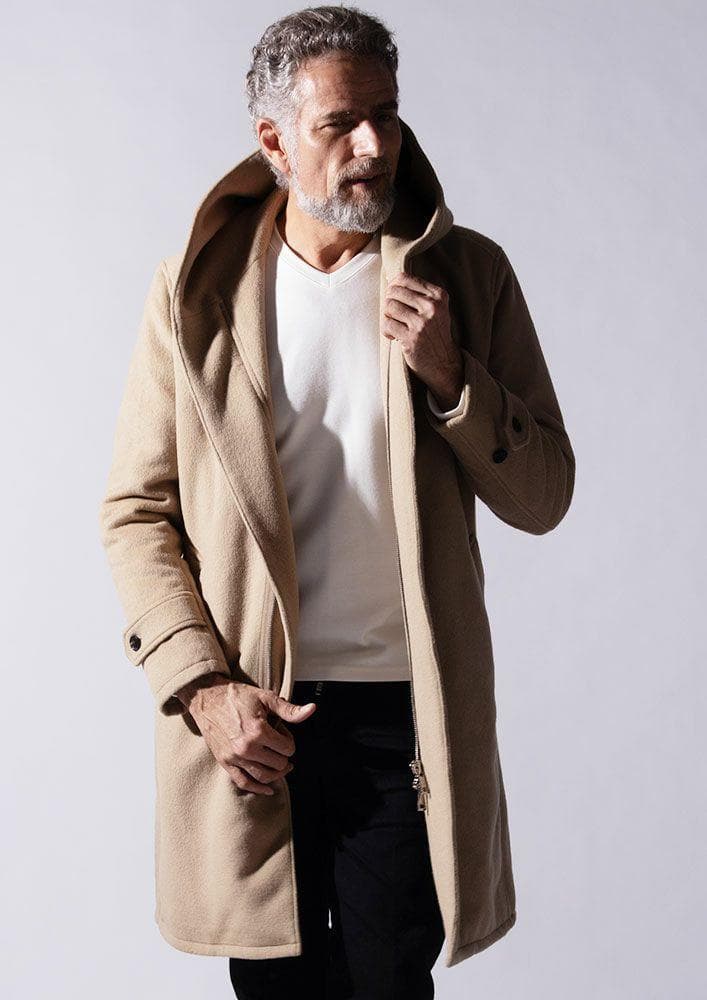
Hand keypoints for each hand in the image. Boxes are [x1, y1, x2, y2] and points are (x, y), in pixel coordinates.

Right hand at [176, 674, 316, 794]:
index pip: (287, 748)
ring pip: (264, 776)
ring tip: (281, 767)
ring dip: (276, 774)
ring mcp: (234, 757)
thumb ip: (289, 709)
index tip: (282, 733)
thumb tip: (311, 710)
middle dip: (284, 756)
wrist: (207, 698)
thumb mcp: (265, 697)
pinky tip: (268, 789)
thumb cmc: (236, 696)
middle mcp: (246, 747)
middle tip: (280, 745)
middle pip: (278, 763)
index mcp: (258, 730)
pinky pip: (243, 783)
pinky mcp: (224, 762)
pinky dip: (257, 789)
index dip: (289, 741)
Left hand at [383, 271, 463, 408]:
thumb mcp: (435, 308)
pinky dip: (386, 330)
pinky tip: (393, 336)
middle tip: (394, 315)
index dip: (393, 287)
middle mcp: (432, 307)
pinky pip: (386, 324)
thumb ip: (418, 293)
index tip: (394, 299)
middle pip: (393, 291)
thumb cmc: (434, 333)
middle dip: (389, 303)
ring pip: (388, 307)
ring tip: (394, 326)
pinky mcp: (412, 338)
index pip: (404, 278)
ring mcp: (422, 323)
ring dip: (386, 317)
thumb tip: (390, 279)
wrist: (444, 363)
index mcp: (438, 295)